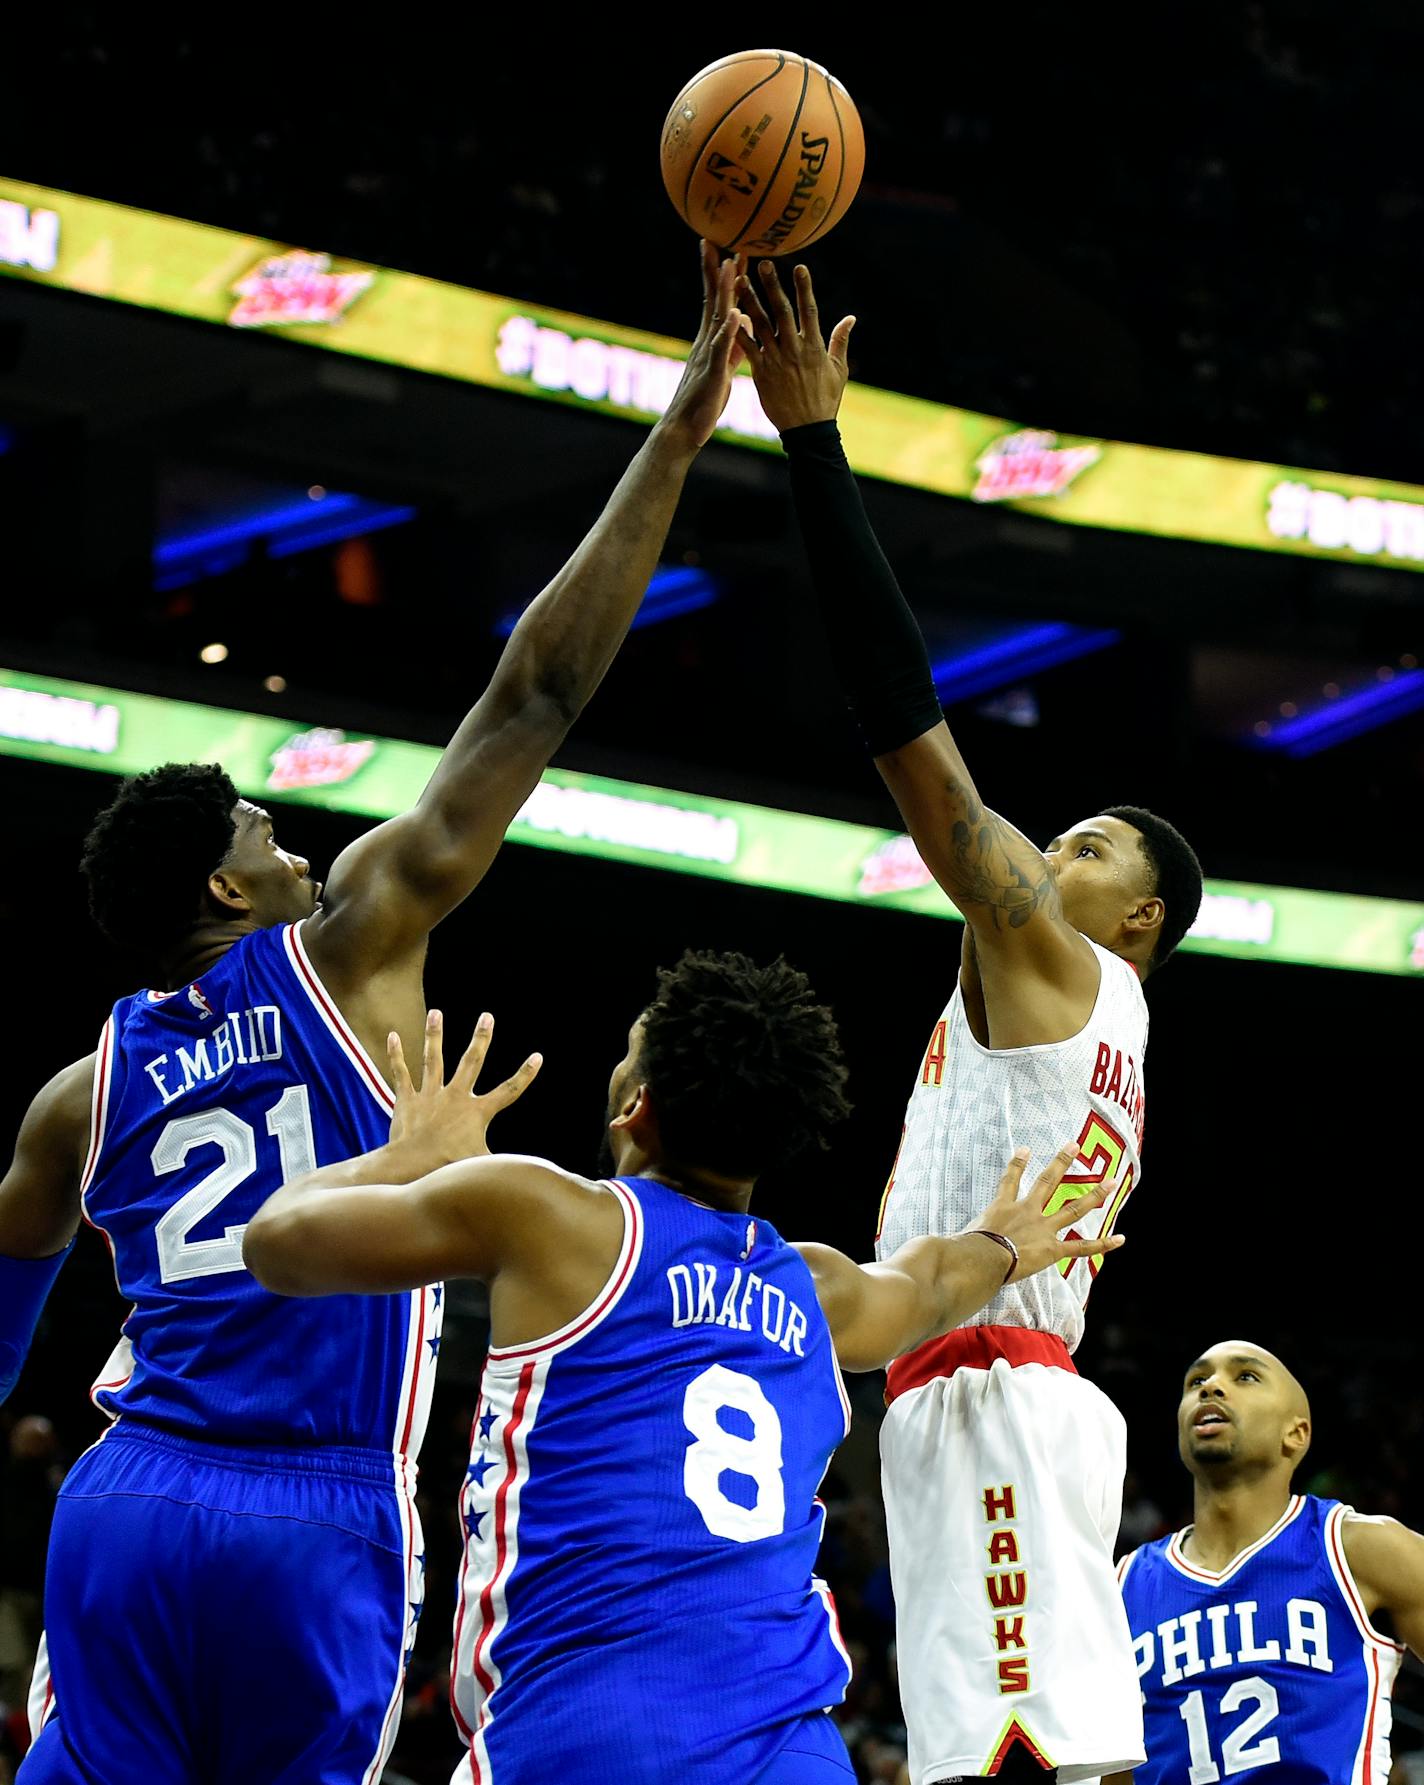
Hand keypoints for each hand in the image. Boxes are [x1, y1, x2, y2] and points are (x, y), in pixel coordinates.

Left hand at [386, 1011, 541, 1169]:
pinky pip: (401, 1072)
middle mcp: (455, 1096)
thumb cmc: (449, 1168)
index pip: (508, 1090)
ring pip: (434, 1058)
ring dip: (435, 1034)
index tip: (537, 1056)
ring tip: (436, 1012)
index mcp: (477, 1111)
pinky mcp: (407, 1099)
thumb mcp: (482, 1165)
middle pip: (471, 1061)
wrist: (413, 1165)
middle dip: (481, 1038)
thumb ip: (503, 1164)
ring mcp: (430, 1095)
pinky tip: (393, 1036)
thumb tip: (527, 1172)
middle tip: (487, 1016)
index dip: (525, 1075)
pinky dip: (396, 1054)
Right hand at [655, 241, 749, 456]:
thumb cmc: (703, 403)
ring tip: (729, 264)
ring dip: (722, 291)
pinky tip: (736, 314)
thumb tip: (743, 325)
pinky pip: (721, 349)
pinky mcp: (712, 374)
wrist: (683, 431)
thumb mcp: (722, 369)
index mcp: (710, 341)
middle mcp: (705, 342)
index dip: (721, 276)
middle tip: (715, 237)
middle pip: (711, 299)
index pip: (716, 301)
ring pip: (716, 317)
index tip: (726, 248)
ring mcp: (707, 356)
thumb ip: (732, 346)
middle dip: (713, 268)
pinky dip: (729, 331)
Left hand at [736, 260, 854, 430]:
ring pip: (760, 324)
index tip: (799, 266)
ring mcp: (776, 360)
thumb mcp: (839, 370)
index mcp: (814, 346)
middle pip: (781, 311)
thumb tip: (850, 318)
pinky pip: (747, 347)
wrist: (807, 430)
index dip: (804, 288)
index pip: (808, 310)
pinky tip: (727, 314)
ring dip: (749, 301)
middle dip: (772, 286)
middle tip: (763, 262)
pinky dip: (737, 331)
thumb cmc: (825, 400)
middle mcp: (794, 349)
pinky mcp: (761, 372)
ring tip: (739, 280)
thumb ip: (840, 341)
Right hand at [967, 1145, 1123, 1283]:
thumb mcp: (958, 1237)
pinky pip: (1082, 1246)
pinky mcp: (1053, 1249)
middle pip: (1047, 1182)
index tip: (1025, 1148)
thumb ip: (953, 1240)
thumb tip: (932, 1249)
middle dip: (1062, 1162)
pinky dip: (1103, 1244)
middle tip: (1074, 1145)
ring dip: (1095, 1195)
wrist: (983, 1259)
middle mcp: (1027, 1212)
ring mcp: (1043, 1228)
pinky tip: (1120, 1239)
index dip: (1017, 1163)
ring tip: (1111, 1181)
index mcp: (1002, 1207)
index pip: (1010, 1180)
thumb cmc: (965, 1249)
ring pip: (1074, 1208)